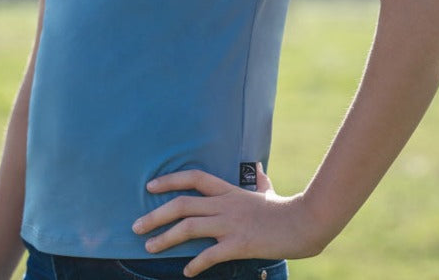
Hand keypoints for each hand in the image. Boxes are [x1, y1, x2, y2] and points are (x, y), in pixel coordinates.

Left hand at [131, 164, 324, 276]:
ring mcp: (230, 224)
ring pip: (189, 227)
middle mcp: (224, 204)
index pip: (193, 178)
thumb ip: (258, 180)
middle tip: (135, 225)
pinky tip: (187, 272)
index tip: (149, 187)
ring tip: (148, 246)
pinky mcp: (239, 244)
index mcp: (228, 190)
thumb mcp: (268, 190)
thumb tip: (259, 169)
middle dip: (155, 215)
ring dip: (165, 238)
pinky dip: (195, 264)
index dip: (169, 180)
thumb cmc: (284, 208)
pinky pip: (210, 254)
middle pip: (182, 205)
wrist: (303, 222)